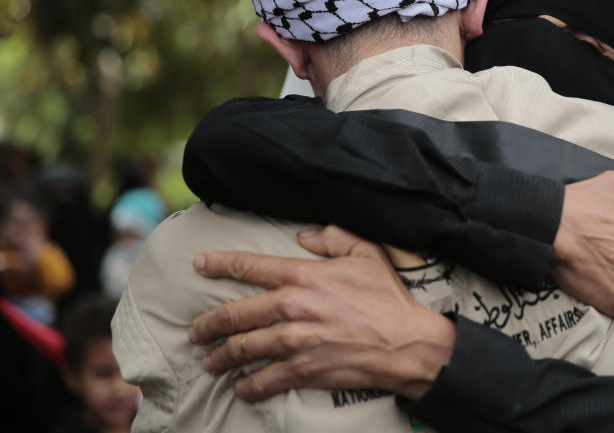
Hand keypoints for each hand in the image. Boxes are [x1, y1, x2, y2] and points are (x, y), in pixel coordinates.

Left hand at [188, 226, 454, 401]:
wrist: (405, 342)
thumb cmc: (387, 296)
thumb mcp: (366, 253)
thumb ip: (334, 237)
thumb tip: (305, 236)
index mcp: (303, 275)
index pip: (249, 266)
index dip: (219, 264)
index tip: (199, 264)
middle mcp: (291, 306)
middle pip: (234, 314)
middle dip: (208, 324)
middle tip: (196, 330)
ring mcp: (293, 341)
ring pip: (241, 349)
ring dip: (220, 357)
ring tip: (210, 362)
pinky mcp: (301, 369)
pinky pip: (263, 380)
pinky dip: (247, 386)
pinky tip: (240, 387)